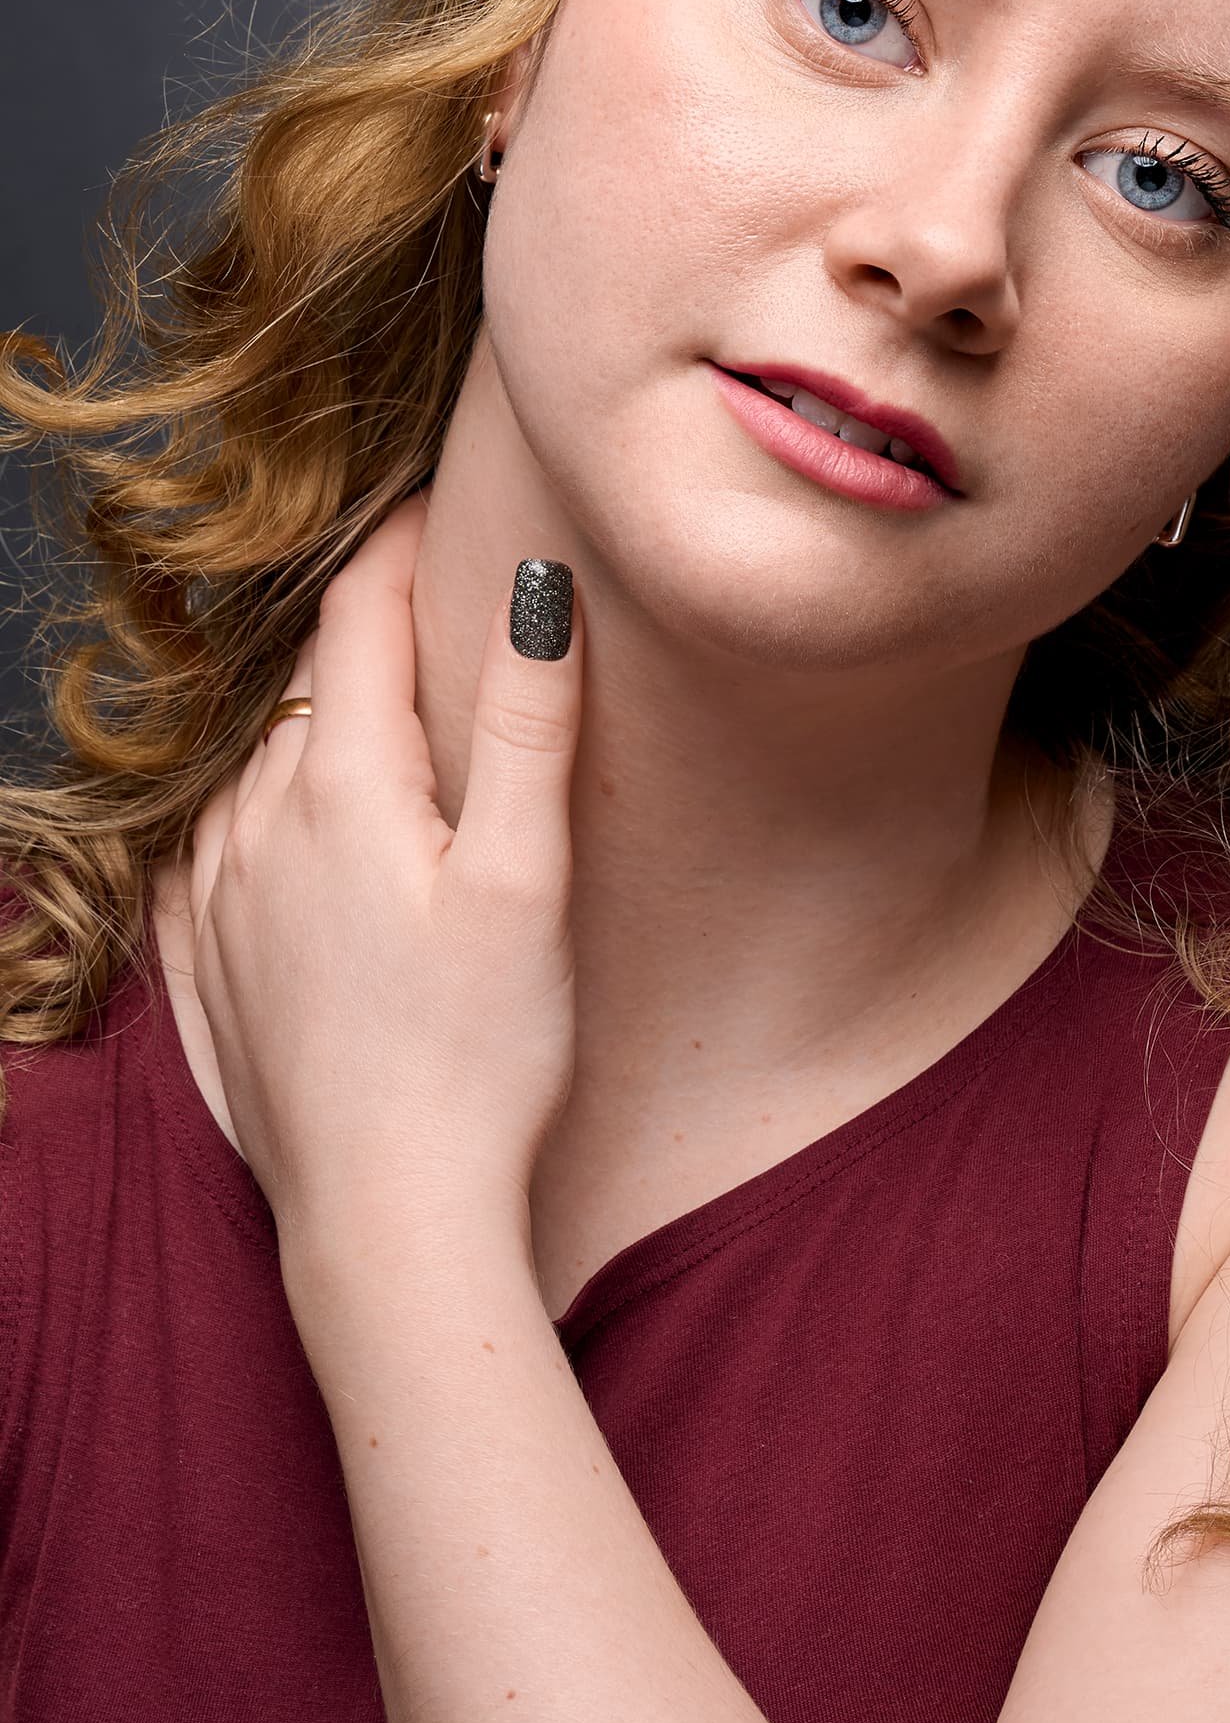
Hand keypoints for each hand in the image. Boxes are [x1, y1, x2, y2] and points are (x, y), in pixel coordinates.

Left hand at [189, 493, 584, 1246]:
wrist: (389, 1220)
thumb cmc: (481, 1056)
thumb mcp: (526, 880)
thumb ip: (528, 725)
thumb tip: (534, 587)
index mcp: (340, 790)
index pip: (355, 620)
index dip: (398, 545)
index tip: (435, 502)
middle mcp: (255, 828)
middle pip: (303, 688)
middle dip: (362, 639)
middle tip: (429, 616)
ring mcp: (215, 903)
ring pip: (252, 766)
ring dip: (306, 726)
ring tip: (372, 724)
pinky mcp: (202, 971)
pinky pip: (208, 849)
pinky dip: (253, 810)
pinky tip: (284, 829)